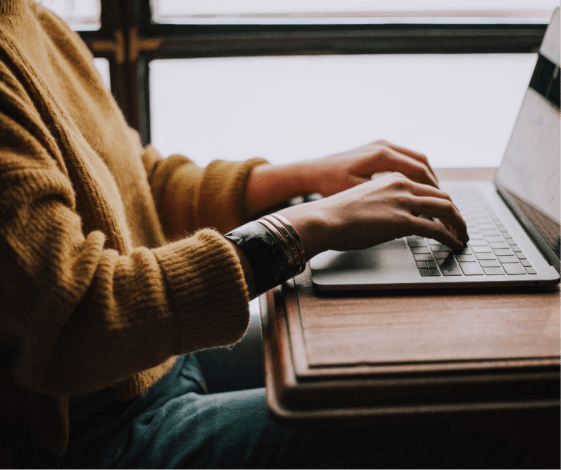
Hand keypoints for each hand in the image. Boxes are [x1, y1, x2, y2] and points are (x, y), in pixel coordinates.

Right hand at [279, 172, 467, 259]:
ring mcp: (404, 202)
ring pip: (446, 209)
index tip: (446, 215)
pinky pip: (437, 229)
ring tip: (462, 237)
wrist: (324, 218)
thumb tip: (393, 220)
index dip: (442, 202)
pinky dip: (450, 237)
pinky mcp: (403, 221)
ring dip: (459, 224)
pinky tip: (454, 244)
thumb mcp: (364, 201)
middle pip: (443, 196)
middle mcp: (402, 186)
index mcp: (392, 179)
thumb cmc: (336, 214)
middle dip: (456, 214)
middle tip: (461, 227)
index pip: (428, 188)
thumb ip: (384, 204)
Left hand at [308, 140, 438, 196]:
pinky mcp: (377, 148)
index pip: (418, 171)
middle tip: (442, 201)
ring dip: (426, 176)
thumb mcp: (357, 193)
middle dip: (434, 183)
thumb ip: (385, 197)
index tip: (440, 204)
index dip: (432, 189)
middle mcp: (384, 145)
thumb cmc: (330, 184)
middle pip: (421, 162)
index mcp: (381, 156)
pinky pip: (404, 157)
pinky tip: (415, 187)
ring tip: (432, 196)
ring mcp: (381, 144)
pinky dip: (414, 171)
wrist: (313, 171)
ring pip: (415, 158)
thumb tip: (411, 207)